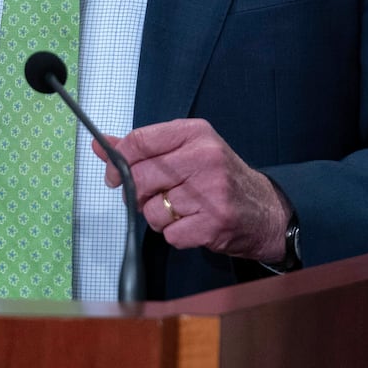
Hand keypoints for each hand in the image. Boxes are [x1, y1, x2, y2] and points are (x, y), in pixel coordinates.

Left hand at [94, 119, 289, 262]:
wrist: (266, 210)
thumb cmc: (220, 177)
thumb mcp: (186, 150)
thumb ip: (144, 148)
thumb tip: (101, 144)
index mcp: (195, 133)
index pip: (140, 141)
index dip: (118, 160)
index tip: (115, 174)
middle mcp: (205, 158)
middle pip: (141, 177)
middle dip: (137, 193)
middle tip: (151, 196)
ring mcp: (211, 192)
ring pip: (152, 210)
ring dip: (159, 217)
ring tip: (181, 210)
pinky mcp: (214, 224)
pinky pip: (170, 234)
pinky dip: (176, 234)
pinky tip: (193, 224)